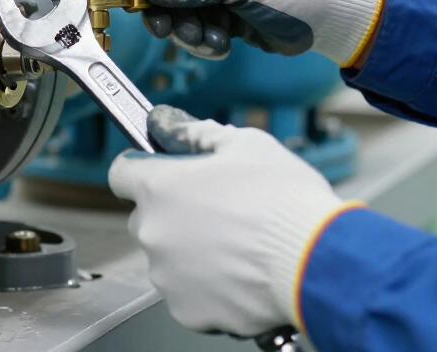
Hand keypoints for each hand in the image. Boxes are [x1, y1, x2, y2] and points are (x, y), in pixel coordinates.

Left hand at [109, 106, 356, 336]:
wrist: (314, 261)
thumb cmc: (284, 200)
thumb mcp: (246, 144)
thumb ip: (197, 134)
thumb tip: (170, 126)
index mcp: (160, 187)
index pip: (122, 172)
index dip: (143, 168)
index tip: (160, 171)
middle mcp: (154, 233)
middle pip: (147, 217)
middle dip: (174, 212)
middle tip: (218, 210)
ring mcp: (167, 276)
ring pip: (167, 257)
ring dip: (190, 250)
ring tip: (236, 245)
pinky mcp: (186, 310)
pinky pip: (187, 293)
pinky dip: (206, 286)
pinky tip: (239, 273)